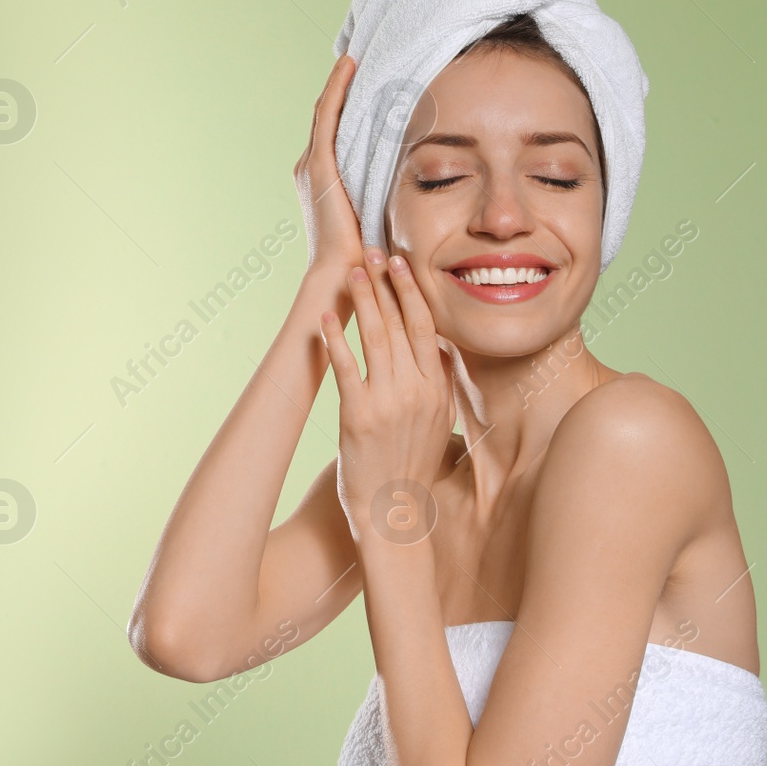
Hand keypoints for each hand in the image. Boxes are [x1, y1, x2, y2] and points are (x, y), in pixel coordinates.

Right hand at [294, 54, 363, 276]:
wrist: (340, 271)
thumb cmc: (361, 252)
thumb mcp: (372, 214)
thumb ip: (379, 193)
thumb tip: (406, 183)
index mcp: (321, 178)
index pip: (333, 131)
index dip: (344, 104)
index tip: (362, 80)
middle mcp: (310, 167)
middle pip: (326, 116)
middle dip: (340, 87)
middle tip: (358, 57)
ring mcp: (312, 164)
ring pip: (326, 110)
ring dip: (339, 81)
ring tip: (354, 56)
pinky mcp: (320, 164)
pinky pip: (329, 116)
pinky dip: (337, 89)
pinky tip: (349, 67)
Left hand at [318, 248, 455, 538]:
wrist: (393, 512)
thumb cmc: (411, 464)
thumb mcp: (439, 421)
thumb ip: (441, 382)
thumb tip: (442, 347)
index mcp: (437, 389)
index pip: (427, 328)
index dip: (413, 292)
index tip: (402, 263)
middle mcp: (417, 392)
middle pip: (401, 325)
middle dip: (386, 285)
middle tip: (373, 253)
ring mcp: (388, 402)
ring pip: (376, 339)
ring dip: (363, 301)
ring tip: (351, 273)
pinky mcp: (358, 416)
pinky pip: (346, 368)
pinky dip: (335, 339)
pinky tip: (324, 317)